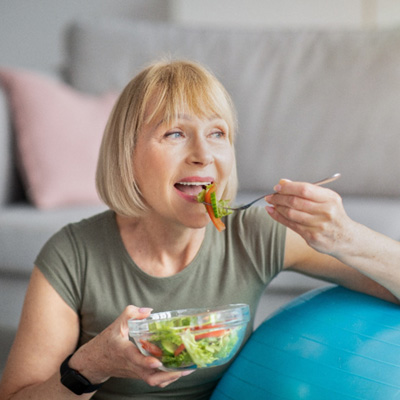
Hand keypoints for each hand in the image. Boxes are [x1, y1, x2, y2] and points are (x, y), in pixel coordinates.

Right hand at [69, 306, 193, 387]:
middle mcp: (131, 366)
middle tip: (185, 367)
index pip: (135, 360)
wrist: (95, 362)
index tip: (157, 361)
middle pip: (150, 377)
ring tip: (188, 368)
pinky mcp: (140, 375)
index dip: (146, 362)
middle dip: (169, 374)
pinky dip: (167, 378)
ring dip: (171, 377)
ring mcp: (136, 372)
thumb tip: (149, 310)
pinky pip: (154, 380)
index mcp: (124, 352)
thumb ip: (131, 313)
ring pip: (154, 381)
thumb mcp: (116, 324)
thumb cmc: (107, 342)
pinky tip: (179, 369)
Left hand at [265, 179, 352, 254]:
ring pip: (291, 213)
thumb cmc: (332, 214)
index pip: (305, 189)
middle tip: (270, 196)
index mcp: (330, 199)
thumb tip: (283, 182)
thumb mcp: (326, 199)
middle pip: (295, 202)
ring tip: (271, 203)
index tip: (277, 187)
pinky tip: (272, 212)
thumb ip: (305, 190)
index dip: (288, 187)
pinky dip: (278, 217)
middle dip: (279, 197)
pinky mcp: (311, 236)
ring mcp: (319, 226)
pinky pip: (290, 224)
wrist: (346, 238)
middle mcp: (326, 212)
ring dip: (277, 207)